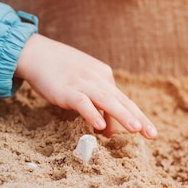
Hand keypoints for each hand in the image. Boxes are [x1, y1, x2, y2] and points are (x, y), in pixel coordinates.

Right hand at [15, 34, 157, 138]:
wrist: (34, 53)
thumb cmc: (58, 71)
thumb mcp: (82, 86)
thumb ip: (96, 105)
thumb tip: (109, 130)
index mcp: (103, 76)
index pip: (123, 99)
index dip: (137, 116)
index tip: (150, 132)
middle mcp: (97, 78)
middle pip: (121, 100)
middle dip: (138, 118)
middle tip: (152, 134)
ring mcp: (82, 83)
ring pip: (107, 101)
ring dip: (122, 115)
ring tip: (136, 129)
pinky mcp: (66, 89)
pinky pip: (82, 102)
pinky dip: (92, 113)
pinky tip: (100, 125)